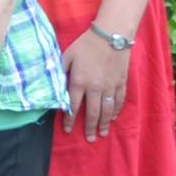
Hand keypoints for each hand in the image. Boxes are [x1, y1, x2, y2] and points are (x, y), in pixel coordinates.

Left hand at [62, 27, 131, 141]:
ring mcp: (110, 87)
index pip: (73, 105)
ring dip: (103, 124)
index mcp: (79, 81)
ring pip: (107, 111)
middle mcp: (95, 88)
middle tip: (88, 139)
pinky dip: (116, 112)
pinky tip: (112, 119)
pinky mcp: (121, 84)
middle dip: (89, 128)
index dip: (69, 119)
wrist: (111, 36)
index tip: (67, 130)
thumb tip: (54, 85)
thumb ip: (60, 71)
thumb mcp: (67, 55)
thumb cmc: (86, 44)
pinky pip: (119, 102)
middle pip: (92, 113)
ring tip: (101, 134)